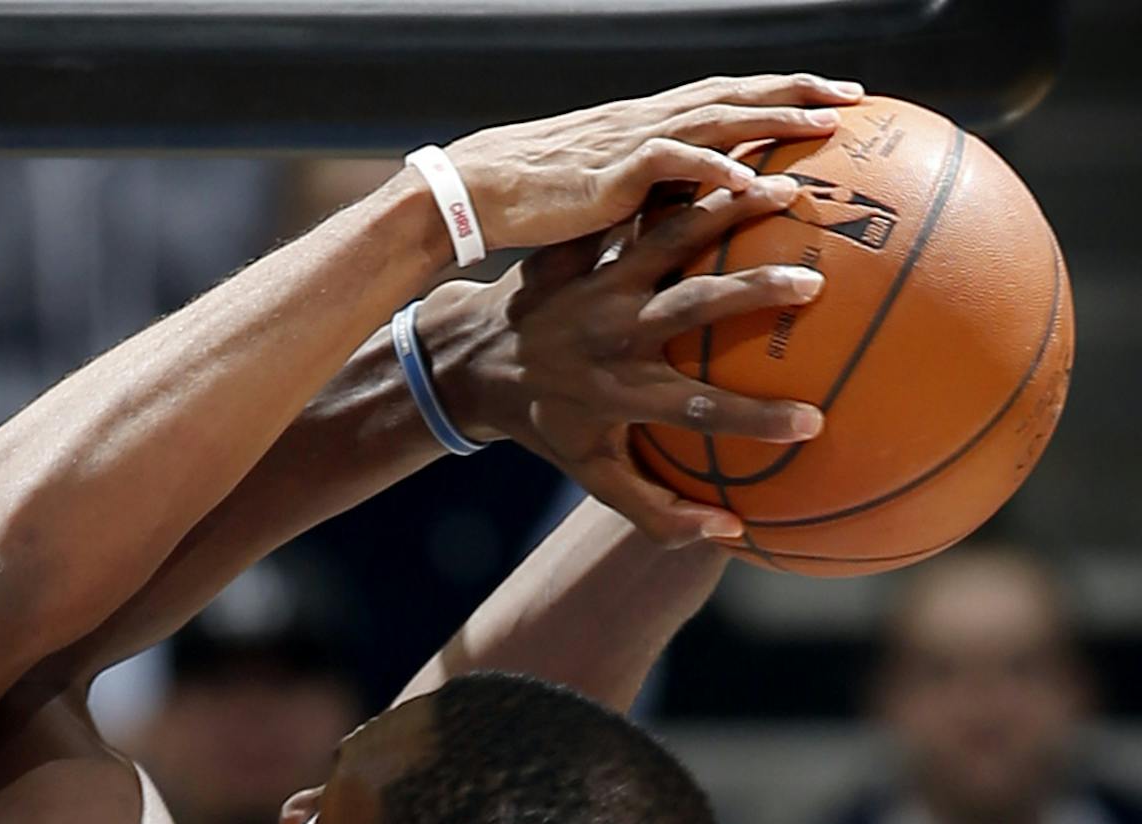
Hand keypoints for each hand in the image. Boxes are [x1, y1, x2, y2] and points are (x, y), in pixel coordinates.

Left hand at [418, 174, 826, 546]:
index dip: (752, 418)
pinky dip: (682, 180)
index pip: (694, 409)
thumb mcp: (590, 475)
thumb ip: (656, 512)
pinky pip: (636, 205)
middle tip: (814, 284)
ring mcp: (595, 281)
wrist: (469, 362)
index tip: (814, 422)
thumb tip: (732, 535)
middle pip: (689, 308)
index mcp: (617, 390)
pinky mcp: (582, 244)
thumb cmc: (546, 425)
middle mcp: (611, 332)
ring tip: (788, 187)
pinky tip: (735, 152)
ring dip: (727, 213)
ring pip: (667, 239)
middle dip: (750, 296)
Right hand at [444, 72, 859, 248]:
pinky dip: (714, 167)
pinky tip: (750, 181)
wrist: (477, 192)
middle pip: (736, 96)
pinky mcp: (612, 172)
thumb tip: (680, 226)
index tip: (830, 100)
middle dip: (796, 92)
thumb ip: (646, 200)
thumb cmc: (533, 204)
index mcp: (648, 128)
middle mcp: (649, 124)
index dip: (779, 94)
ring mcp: (632, 144)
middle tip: (852, 100)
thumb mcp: (603, 196)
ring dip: (771, 120)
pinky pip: (673, 163)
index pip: (725, 99)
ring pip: (716, 118)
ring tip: (821, 131)